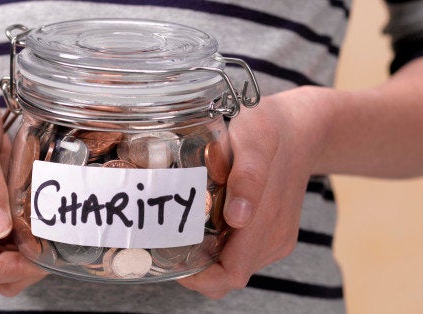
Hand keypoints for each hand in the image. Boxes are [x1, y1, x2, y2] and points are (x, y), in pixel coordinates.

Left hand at [177, 86, 335, 297]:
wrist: (301, 126)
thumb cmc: (271, 128)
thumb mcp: (256, 140)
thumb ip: (248, 177)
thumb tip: (238, 218)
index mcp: (268, 223)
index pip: (229, 275)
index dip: (199, 278)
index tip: (171, 261)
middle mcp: (274, 238)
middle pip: (228, 276)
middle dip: (196, 270)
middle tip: (166, 244)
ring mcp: (275, 237)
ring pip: (233, 266)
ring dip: (206, 260)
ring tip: (180, 233)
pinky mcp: (274, 231)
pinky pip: (241, 253)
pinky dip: (219, 248)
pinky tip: (203, 225)